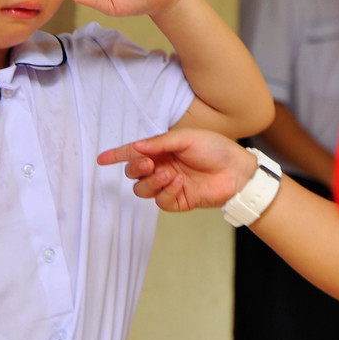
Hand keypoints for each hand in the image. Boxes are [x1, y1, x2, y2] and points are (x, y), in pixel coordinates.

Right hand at [97, 127, 258, 211]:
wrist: (237, 170)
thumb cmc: (215, 148)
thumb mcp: (186, 138)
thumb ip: (159, 143)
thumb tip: (136, 147)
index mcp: (162, 150)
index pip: (134, 153)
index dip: (117, 155)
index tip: (101, 159)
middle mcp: (162, 167)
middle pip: (133, 173)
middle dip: (135, 168)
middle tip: (148, 163)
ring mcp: (168, 185)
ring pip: (142, 190)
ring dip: (150, 182)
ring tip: (168, 174)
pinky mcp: (178, 201)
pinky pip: (160, 201)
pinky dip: (166, 192)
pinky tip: (179, 183)